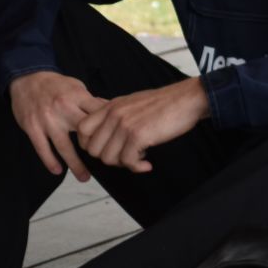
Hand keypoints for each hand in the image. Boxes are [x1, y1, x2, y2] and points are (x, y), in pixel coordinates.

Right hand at [8, 71, 106, 180]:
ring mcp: (47, 120)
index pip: (98, 115)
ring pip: (64, 147)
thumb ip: (91, 102)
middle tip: (104, 164)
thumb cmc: (55, 84)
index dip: (107, 129)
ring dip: (75, 165)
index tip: (113, 142)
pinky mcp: (32, 127)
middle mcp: (63, 108)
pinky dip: (50, 161)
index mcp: (77, 96)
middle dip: (95, 150)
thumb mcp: (76, 87)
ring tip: (84, 177)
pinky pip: (42, 149)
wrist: (26, 78)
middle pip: (84, 133)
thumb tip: (109, 115)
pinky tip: (58, 170)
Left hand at [75, 77, 209, 173]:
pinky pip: (127, 161)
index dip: (89, 145)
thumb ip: (114, 117)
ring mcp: (124, 124)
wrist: (186, 99)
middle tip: (126, 157)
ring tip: (139, 157)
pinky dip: (137, 167)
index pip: (82, 129)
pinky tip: (147, 164)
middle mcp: (113, 114)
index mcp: (109, 106)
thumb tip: (104, 139)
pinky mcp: (138, 135)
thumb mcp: (131, 104)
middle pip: (93, 149)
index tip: (107, 150)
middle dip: (108, 159)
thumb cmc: (162, 105)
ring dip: (124, 164)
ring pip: (108, 158)